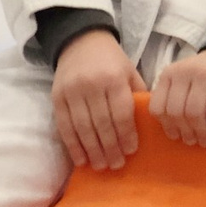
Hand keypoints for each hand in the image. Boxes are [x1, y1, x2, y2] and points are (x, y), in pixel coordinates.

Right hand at [51, 29, 144, 170]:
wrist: (80, 40)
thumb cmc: (111, 60)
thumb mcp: (130, 71)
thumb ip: (138, 96)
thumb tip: (149, 125)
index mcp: (113, 78)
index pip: (121, 113)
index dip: (126, 135)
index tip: (131, 151)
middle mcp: (91, 85)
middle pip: (101, 124)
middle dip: (110, 148)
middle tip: (117, 165)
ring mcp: (72, 92)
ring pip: (82, 128)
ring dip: (92, 151)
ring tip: (101, 166)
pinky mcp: (57, 97)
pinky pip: (64, 126)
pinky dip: (72, 145)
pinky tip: (80, 159)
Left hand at [150, 49, 205, 147]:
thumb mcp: (184, 84)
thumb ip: (173, 100)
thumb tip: (171, 132)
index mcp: (169, 74)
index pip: (158, 107)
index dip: (167, 126)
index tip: (177, 135)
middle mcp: (185, 72)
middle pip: (177, 112)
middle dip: (185, 132)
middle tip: (194, 141)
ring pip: (195, 113)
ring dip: (201, 133)